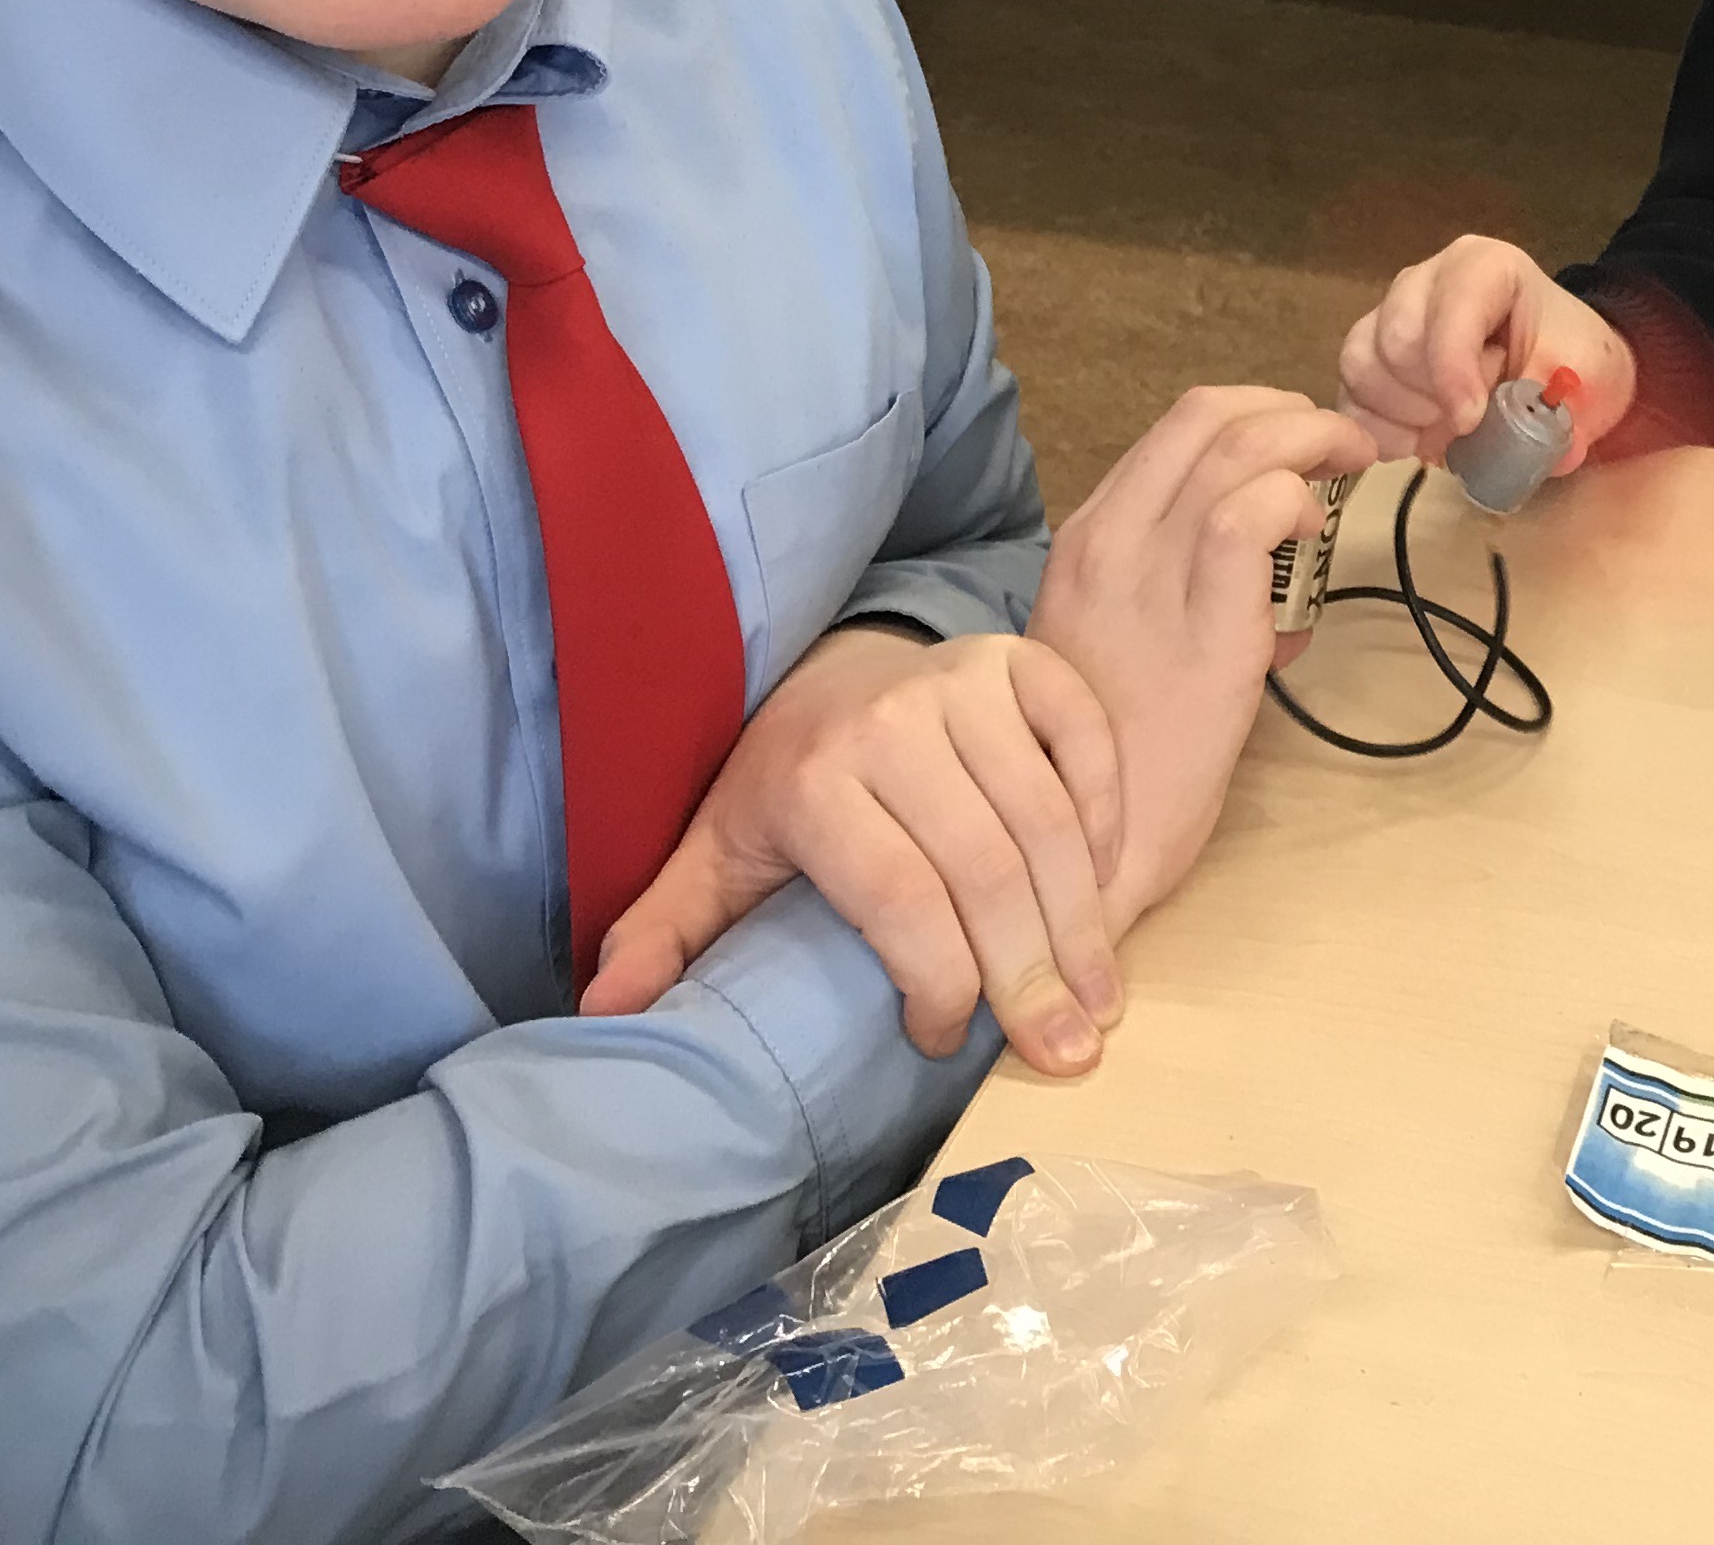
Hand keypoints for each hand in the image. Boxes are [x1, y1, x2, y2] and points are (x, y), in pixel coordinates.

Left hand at [584, 630, 1127, 1073]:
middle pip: (985, 867)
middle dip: (1030, 973)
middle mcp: (894, 719)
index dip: (938, 982)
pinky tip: (1109, 893)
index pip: (901, 897)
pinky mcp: (1024, 660)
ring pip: (1047, 816)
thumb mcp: (714, 859)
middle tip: (1064, 1053)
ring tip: (1101, 1002)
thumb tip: (604, 1015)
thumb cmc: (781, 788)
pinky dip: (1108, 817)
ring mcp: (966, 680)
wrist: (829, 670)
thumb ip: (665, 936)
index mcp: (814, 777)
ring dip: (1084, 919)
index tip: (944, 1044)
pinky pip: (1087, 742)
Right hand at [1028, 386, 1380, 921]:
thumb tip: (1278, 582)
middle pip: (1208, 415)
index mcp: (1089, 540)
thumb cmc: (1109, 763)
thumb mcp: (1121, 646)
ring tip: (1354, 472)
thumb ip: (1183, 591)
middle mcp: (1110, 543)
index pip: (1177, 430)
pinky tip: (1314, 531)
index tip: (1307, 445)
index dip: (1259, 416)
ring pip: (1237, 447)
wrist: (1081, 851)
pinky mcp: (1202, 631)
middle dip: (1295, 411)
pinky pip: (1249, 517)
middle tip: (1345, 448)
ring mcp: (1148, 581)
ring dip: (1316, 441)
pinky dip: (1295, 500)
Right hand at [1337, 235, 1636, 470]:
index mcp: (1483, 266)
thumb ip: (1556, 405)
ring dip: (1403, 415)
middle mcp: (1425, 280)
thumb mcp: (1586, 377)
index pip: (1451, 307)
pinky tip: (1412, 442)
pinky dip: (1375, 430)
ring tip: (1447, 430)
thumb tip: (1528, 447)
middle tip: (1471, 422)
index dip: (1454, 369)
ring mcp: (1389, 315)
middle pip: (1397, 338)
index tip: (1472, 420)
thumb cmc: (1572, 362)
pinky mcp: (1369, 357)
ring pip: (1363, 365)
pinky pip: (1347, 394)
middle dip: (1431, 396)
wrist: (1560, 368)